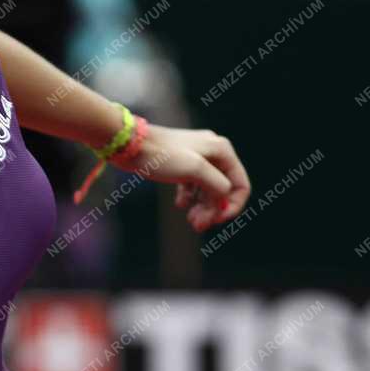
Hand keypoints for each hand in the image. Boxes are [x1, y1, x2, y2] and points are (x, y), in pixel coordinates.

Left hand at [111, 124, 250, 232]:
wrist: (129, 144)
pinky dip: (190, 198)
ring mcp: (196, 158)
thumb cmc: (162, 155)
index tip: (217, 221)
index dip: (232, 206)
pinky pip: (193, 186)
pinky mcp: (181, 164)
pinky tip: (180, 205)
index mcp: (222, 151)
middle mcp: (213, 153)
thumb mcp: (195, 170)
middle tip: (197, 226)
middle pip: (223, 189)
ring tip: (191, 221)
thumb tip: (224, 200)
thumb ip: (217, 186)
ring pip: (207, 189)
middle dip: (213, 210)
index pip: (240, 185)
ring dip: (202, 207)